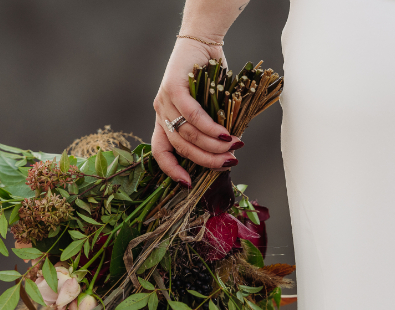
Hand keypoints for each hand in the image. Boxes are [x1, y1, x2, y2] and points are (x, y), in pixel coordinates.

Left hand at [152, 39, 242, 186]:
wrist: (203, 40)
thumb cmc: (208, 77)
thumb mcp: (208, 108)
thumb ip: (210, 130)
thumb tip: (227, 154)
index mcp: (164, 121)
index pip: (161, 153)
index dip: (172, 171)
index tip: (188, 184)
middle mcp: (160, 112)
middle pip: (180, 147)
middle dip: (205, 160)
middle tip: (228, 163)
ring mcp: (164, 100)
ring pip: (187, 133)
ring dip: (212, 145)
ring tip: (233, 148)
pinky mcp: (173, 87)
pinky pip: (192, 115)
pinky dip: (210, 127)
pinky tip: (224, 134)